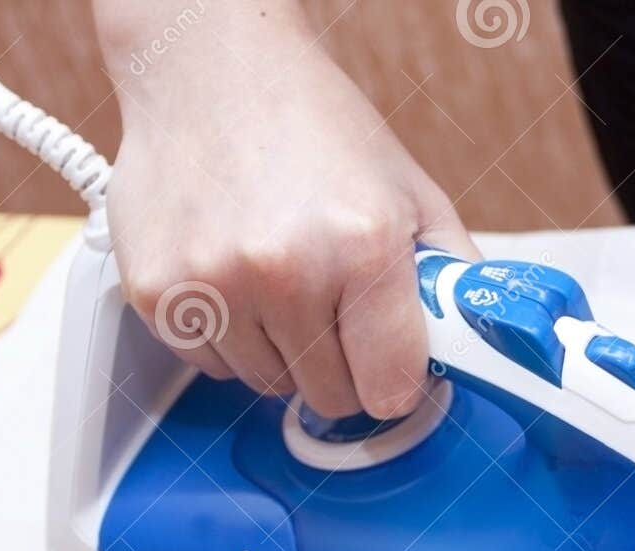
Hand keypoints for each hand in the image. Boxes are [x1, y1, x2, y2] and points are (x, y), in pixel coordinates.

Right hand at [98, 1, 476, 417]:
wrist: (212, 69)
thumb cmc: (313, 126)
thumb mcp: (412, 193)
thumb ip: (451, 278)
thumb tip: (478, 348)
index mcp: (362, 246)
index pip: (390, 389)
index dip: (397, 383)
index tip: (393, 369)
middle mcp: (285, 269)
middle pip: (329, 396)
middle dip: (342, 365)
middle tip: (337, 308)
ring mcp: (214, 284)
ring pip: (268, 383)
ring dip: (282, 350)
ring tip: (283, 278)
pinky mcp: (157, 292)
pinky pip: (211, 363)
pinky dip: (229, 336)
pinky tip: (237, 276)